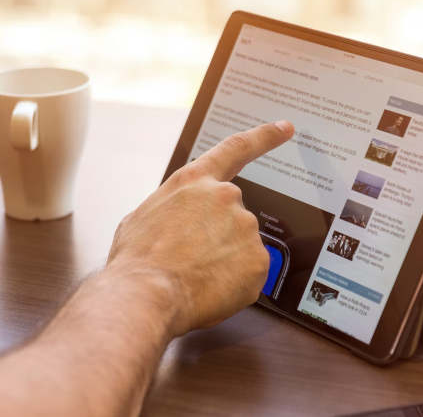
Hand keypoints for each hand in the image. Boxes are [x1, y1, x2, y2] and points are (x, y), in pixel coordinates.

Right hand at [106, 121, 293, 336]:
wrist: (146, 293)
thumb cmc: (137, 258)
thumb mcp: (143, 217)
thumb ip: (173, 209)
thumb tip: (178, 223)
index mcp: (194, 181)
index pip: (236, 149)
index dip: (264, 137)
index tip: (285, 128)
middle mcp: (225, 197)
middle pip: (232, 216)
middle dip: (217, 238)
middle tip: (190, 260)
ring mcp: (245, 227)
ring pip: (241, 247)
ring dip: (224, 261)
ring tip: (193, 276)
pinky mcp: (259, 260)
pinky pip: (250, 273)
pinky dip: (233, 283)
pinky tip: (208, 288)